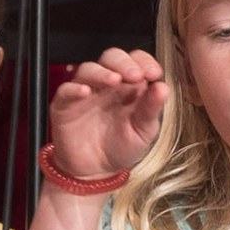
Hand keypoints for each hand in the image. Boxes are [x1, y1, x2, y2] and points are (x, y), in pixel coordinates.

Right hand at [47, 48, 167, 180]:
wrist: (95, 172)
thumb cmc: (120, 147)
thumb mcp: (143, 130)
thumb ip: (152, 109)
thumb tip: (164, 88)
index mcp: (129, 86)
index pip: (136, 61)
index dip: (145, 62)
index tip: (154, 73)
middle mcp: (107, 84)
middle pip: (112, 58)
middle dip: (124, 62)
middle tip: (135, 75)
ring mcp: (85, 92)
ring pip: (88, 69)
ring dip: (102, 72)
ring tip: (114, 80)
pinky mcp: (65, 105)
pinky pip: (66, 90)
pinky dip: (75, 88)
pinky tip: (85, 92)